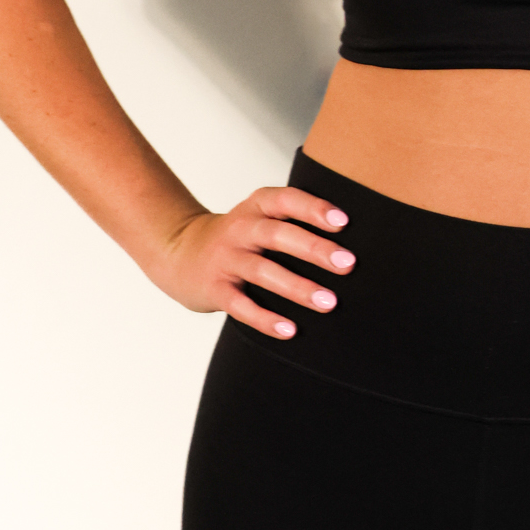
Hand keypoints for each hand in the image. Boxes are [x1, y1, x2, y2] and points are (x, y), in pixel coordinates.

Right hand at [152, 186, 356, 337]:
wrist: (179, 252)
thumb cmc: (239, 237)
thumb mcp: (260, 216)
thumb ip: (294, 220)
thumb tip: (350, 238)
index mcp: (256, 206)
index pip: (286, 200)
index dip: (313, 208)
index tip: (343, 221)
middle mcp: (240, 228)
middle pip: (278, 234)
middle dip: (314, 249)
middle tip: (347, 264)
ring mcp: (225, 258)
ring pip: (263, 272)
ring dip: (298, 287)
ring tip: (329, 302)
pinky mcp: (214, 288)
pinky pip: (241, 305)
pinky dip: (265, 318)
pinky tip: (290, 330)